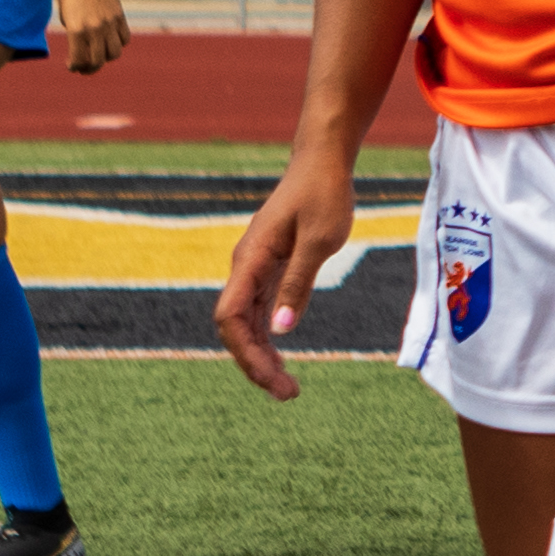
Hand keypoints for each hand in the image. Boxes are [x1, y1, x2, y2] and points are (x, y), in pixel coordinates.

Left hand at [54, 0, 131, 78]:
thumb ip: (75, 35)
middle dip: (90, 68)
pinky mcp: (119, 15)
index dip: (75, 67)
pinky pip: (124, 38)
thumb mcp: (66, 16)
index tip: (72, 66)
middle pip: (98, 61)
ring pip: (114, 53)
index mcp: (76, 29)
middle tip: (85, 67)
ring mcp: (109, 22)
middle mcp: (94, 28)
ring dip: (106, 58)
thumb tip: (82, 50)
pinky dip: (118, 43)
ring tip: (99, 54)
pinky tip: (109, 40)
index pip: (79, 60)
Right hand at [214, 157, 356, 399]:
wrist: (322, 161)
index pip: (231, 317)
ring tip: (286, 386)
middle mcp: (246, 266)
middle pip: (235, 326)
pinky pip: (259, 310)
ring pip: (246, 322)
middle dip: (254, 363)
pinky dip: (267, 336)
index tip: (273, 377)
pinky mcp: (270, 267)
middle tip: (288, 394)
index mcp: (251, 259)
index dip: (246, 352)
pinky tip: (281, 357)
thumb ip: (299, 283)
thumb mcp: (319, 240)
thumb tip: (283, 330)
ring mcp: (256, 267)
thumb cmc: (324, 194)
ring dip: (261, 354)